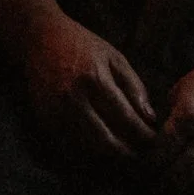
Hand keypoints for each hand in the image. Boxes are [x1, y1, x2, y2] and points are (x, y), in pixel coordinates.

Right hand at [22, 11, 157, 164]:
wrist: (40, 39)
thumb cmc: (83, 45)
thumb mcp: (114, 57)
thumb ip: (134, 86)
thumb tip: (150, 118)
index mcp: (94, 78)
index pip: (125, 116)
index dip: (142, 133)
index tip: (153, 141)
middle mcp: (73, 97)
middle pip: (104, 139)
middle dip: (126, 152)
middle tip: (140, 155)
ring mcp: (55, 110)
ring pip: (86, 146)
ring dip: (107, 155)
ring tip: (124, 154)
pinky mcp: (44, 118)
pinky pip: (69, 144)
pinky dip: (87, 150)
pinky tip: (100, 148)